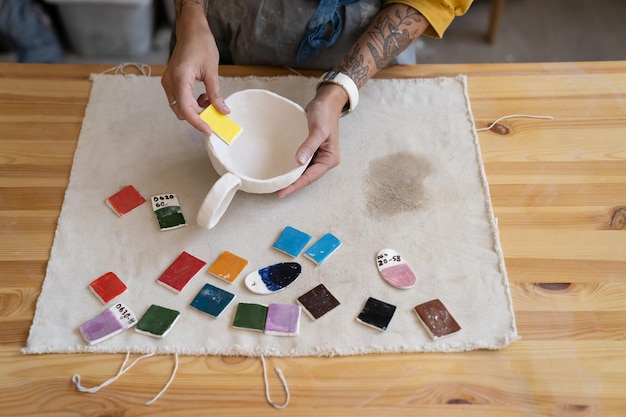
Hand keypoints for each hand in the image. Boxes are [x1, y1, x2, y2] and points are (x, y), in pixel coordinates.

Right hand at [160, 6, 228, 135]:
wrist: (191, 31)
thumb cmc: (201, 45)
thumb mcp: (212, 70)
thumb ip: (216, 93)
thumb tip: (223, 111)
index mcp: (180, 78)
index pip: (186, 108)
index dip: (197, 122)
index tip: (209, 130)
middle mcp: (170, 81)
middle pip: (182, 111)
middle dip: (199, 116)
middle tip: (215, 113)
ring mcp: (168, 82)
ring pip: (180, 107)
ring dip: (195, 109)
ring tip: (209, 100)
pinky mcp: (170, 82)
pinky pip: (179, 100)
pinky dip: (191, 103)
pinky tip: (202, 96)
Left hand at [277, 84, 347, 196]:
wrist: (326, 102)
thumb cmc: (324, 114)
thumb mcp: (318, 129)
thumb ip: (309, 145)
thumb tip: (299, 162)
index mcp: (330, 159)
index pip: (310, 177)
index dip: (295, 186)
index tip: (281, 192)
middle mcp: (325, 160)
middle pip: (307, 178)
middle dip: (293, 185)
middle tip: (276, 191)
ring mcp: (319, 156)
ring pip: (304, 172)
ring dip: (292, 178)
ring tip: (277, 185)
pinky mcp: (312, 151)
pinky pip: (302, 163)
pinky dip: (293, 168)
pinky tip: (283, 171)